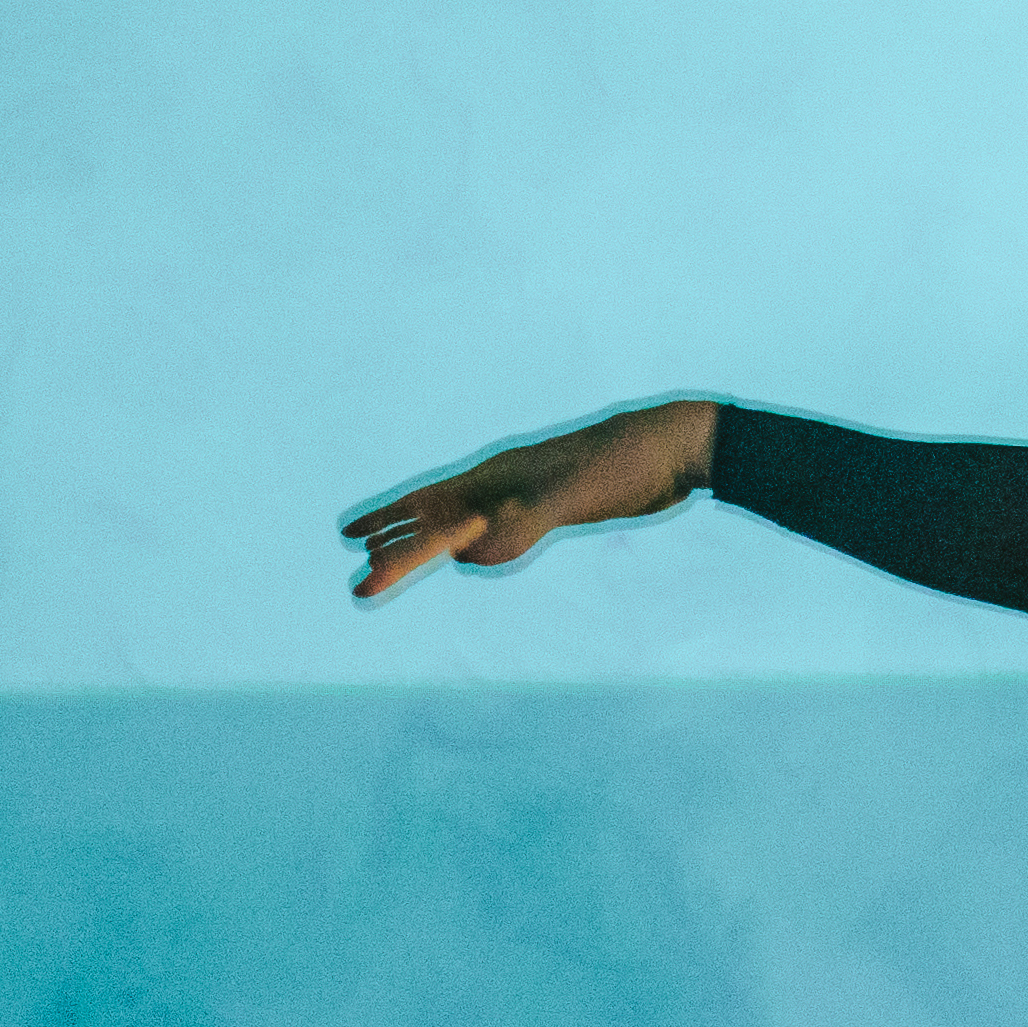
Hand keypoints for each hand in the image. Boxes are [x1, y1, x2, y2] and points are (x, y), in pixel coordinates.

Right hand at [348, 399, 719, 600]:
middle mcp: (504, 484)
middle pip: (434, 518)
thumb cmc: (623, 463)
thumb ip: (520, 523)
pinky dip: (473, 546)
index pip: (429, 511)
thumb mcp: (569, 495)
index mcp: (497, 477)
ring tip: (385, 556)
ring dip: (424, 543)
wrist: (677, 447)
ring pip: (462, 524)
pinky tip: (469, 553)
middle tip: (358, 579)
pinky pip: (498, 532)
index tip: (350, 547)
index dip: (390, 531)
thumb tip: (470, 558)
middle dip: (394, 546)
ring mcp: (529, 494)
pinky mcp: (556, 507)